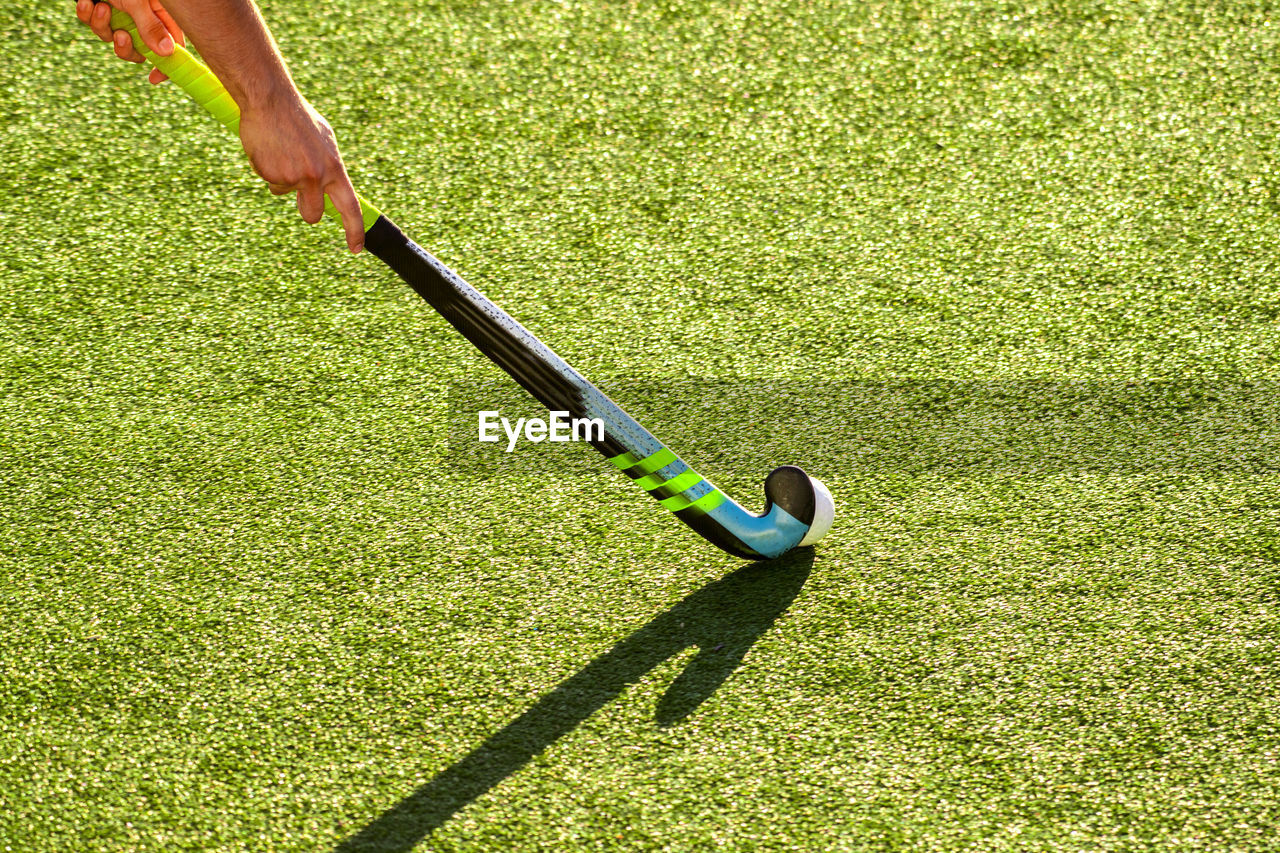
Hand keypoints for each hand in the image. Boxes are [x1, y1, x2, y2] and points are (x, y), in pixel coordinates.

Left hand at [75, 0, 183, 84]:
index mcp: (162, 17)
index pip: (171, 48)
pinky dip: (87, 14)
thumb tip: (166, 54)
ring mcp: (120, 15)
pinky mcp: (99, 9)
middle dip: (126, 48)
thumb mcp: (139, 1)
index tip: (154, 77)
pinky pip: (92, 22)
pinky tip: (87, 2)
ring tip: (100, 7)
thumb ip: (151, 27)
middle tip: (121, 36)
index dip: (165, 66)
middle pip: (139, 50)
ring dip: (102, 27)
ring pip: (111, 37)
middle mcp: (142, 19)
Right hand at [239, 95, 365, 253]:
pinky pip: (268, 180)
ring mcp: (292, 177)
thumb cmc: (299, 118)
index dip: (355, 231)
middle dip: (306, 210)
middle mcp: (315, 176)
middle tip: (300, 188)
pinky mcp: (269, 173)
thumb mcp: (325, 142)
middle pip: (312, 215)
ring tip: (281, 150)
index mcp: (334, 169)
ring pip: (284, 194)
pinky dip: (266, 167)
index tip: (356, 249)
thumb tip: (334, 190)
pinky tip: (267, 147)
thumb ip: (330, 168)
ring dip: (280, 179)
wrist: (270, 99)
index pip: (350, 208)